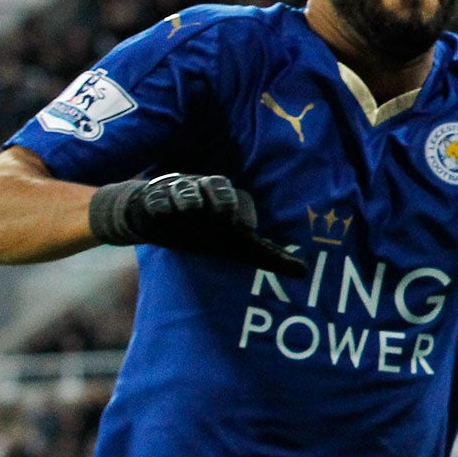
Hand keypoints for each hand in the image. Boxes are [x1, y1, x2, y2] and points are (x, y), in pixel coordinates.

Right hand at [89, 173, 305, 275]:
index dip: (245, 212)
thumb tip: (303, 271)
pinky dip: (160, 202)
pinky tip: (163, 211)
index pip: (242, 198)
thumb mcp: (236, 246)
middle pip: (217, 184)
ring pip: (187, 187)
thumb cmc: (206, 232)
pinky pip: (157, 197)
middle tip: (224, 214)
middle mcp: (206, 191)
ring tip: (190, 209)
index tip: (246, 229)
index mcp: (228, 199)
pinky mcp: (154, 199)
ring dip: (190, 195)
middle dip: (221, 197)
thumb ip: (268, 256)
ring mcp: (179, 192)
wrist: (159, 220)